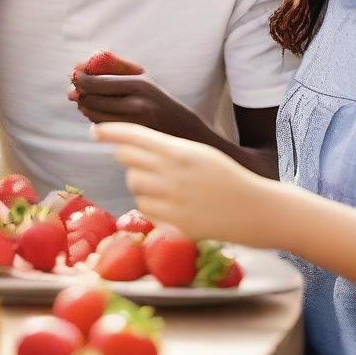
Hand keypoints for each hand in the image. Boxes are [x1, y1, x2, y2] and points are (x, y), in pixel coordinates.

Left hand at [69, 51, 207, 140]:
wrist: (179, 126)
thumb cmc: (153, 96)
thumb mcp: (140, 76)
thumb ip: (114, 64)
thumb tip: (85, 59)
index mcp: (138, 84)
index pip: (97, 82)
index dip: (80, 78)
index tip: (73, 75)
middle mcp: (137, 104)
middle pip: (93, 99)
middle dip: (79, 94)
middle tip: (73, 91)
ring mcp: (134, 123)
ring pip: (94, 114)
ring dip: (83, 107)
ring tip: (84, 101)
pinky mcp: (129, 138)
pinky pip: (101, 127)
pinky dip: (92, 119)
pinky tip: (95, 113)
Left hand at [91, 122, 280, 246]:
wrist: (260, 210)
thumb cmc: (228, 178)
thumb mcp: (199, 153)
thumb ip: (167, 149)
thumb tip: (129, 146)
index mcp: (180, 150)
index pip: (133, 134)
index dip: (110, 131)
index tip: (95, 131)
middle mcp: (173, 173)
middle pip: (126, 159)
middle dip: (130, 160)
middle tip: (145, 164)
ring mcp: (173, 200)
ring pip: (133, 185)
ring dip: (141, 184)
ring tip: (166, 188)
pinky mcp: (175, 223)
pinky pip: (144, 209)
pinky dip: (150, 207)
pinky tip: (172, 206)